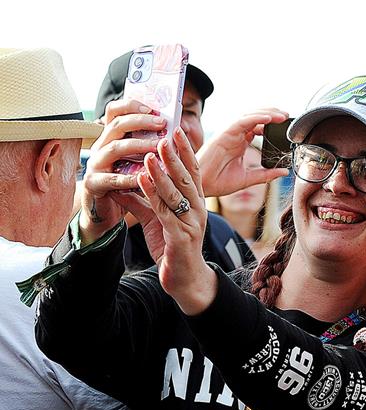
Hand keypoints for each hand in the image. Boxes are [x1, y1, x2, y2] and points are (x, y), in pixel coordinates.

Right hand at [79, 99, 165, 244]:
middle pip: (117, 125)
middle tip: (162, 123)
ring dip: (137, 146)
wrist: (106, 210)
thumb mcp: (136, 160)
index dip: (131, 105)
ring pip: (114, 148)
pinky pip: (112, 179)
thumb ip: (147, 145)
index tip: (153, 107)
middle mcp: (101, 146)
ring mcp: (95, 164)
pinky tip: (146, 177)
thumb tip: (171, 129)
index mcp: (111, 137)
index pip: (115, 111)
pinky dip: (130, 177)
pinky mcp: (94, 184)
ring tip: (157, 146)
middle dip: (141, 122)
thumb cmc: (127, 182)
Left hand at [136, 127, 216, 314]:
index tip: (175, 130)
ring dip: (161, 171)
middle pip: (187, 177)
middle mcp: (198, 209)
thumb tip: (124, 182)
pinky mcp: (180, 236)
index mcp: (196, 203)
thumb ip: (144, 201)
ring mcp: (191, 223)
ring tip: (148, 153)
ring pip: (176, 192)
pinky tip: (141, 180)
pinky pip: (165, 211)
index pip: (193, 171)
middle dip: (175, 155)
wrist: (185, 279)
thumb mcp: (156, 220)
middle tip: (164, 133)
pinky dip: (152, 193)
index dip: (185, 151)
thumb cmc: (172, 248)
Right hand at [197, 108, 289, 196]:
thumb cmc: (220, 181)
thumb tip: (284, 171)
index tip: (286, 126)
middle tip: (287, 116)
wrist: (203, 186)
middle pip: (255, 118)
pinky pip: (241, 122)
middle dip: (272, 114)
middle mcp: (236, 136)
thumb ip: (266, 174)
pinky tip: (268, 118)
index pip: (258, 127)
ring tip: (282, 115)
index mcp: (240, 143)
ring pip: (249, 116)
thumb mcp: (249, 178)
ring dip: (266, 113)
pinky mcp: (224, 134)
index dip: (272, 124)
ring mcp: (230, 134)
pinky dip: (255, 118)